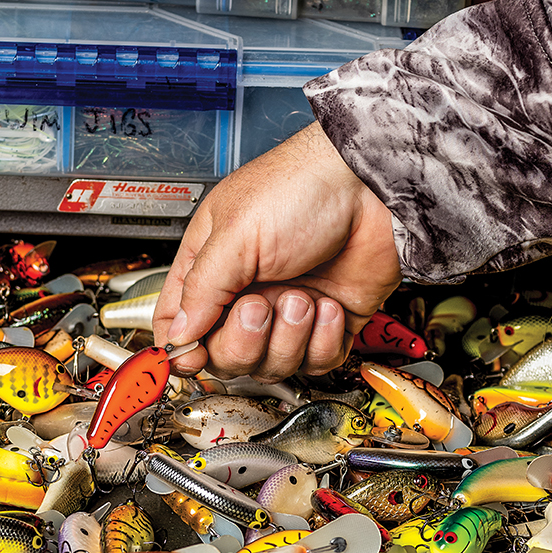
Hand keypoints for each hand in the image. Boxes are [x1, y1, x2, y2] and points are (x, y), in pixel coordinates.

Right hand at [152, 122, 399, 380]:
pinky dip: (323, 341)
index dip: (182, 348)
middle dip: (244, 341)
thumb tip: (179, 335)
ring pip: (272, 365)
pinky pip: (316, 362)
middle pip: (226, 355)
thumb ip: (201, 290)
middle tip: (260, 305)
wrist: (372, 187)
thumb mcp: (235, 234)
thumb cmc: (301, 189)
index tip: (193, 358)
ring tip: (304, 296)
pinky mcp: (329, 325)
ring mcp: (289, 313)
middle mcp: (248, 293)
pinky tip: (330, 305)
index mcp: (213, 267)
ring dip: (289, 337)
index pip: (180, 322)